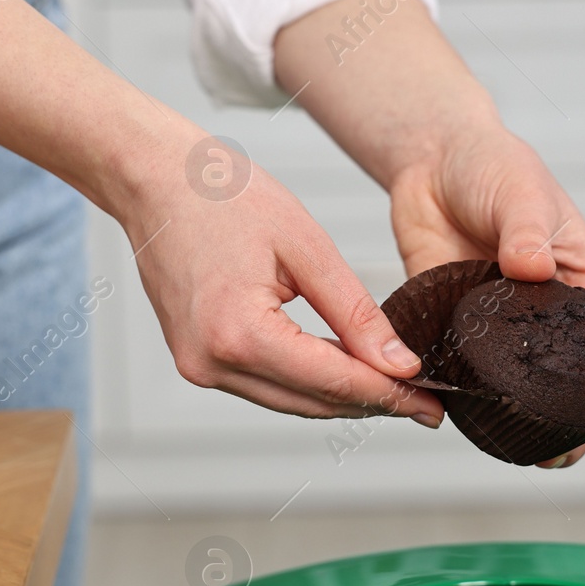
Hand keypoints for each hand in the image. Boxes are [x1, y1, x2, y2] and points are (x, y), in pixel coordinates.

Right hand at [0, 0, 439, 427]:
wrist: (151, 178)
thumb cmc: (223, 196)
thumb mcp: (306, 246)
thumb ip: (355, 314)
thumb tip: (399, 366)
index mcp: (239, 333)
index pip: (334, 381)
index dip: (390, 396)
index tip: (433, 407)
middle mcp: (213, 364)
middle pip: (314, 402)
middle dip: (373, 403)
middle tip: (426, 404)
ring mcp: (199, 367)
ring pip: (292, 402)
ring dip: (342, 398)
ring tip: (396, 390)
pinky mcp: (197, 361)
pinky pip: (267, 385)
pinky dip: (309, 383)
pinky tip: (346, 372)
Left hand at [388, 123, 584, 467]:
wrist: (432, 160)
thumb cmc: (494, 168)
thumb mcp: (522, 192)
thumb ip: (525, 229)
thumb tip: (529, 267)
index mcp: (581, 280)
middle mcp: (544, 311)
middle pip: (567, 377)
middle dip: (572, 423)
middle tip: (567, 460)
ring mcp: (499, 323)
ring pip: (517, 384)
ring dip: (521, 422)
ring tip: (526, 460)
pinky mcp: (453, 324)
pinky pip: (462, 369)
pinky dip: (465, 398)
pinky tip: (466, 426)